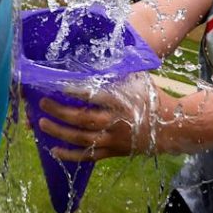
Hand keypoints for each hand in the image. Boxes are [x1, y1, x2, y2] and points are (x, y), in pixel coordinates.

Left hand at [36, 73, 168, 161]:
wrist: (171, 127)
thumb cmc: (150, 98)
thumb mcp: (137, 80)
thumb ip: (117, 72)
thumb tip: (96, 56)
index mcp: (121, 101)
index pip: (94, 95)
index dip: (76, 91)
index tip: (59, 85)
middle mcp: (115, 121)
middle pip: (82, 119)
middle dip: (59, 112)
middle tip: (42, 104)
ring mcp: (113, 139)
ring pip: (81, 138)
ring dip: (59, 132)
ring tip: (41, 124)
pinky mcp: (113, 152)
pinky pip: (88, 156)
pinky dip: (70, 155)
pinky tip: (53, 150)